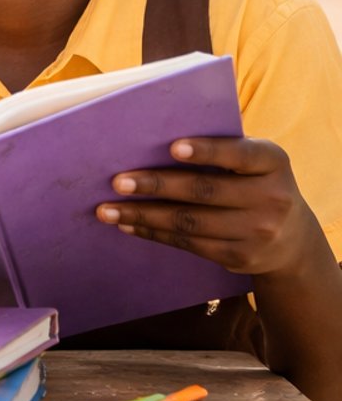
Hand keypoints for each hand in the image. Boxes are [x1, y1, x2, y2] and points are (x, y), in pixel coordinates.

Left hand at [100, 137, 327, 276]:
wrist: (292, 239)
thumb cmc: (254, 183)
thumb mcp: (253, 162)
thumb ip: (221, 150)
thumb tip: (150, 143)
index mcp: (272, 162)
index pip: (240, 154)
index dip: (207, 151)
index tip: (172, 148)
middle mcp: (272, 198)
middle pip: (204, 191)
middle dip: (156, 186)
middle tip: (118, 182)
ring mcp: (258, 231)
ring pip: (190, 222)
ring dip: (143, 215)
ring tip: (108, 209)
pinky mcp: (241, 257)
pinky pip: (190, 244)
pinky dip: (155, 234)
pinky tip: (129, 226)